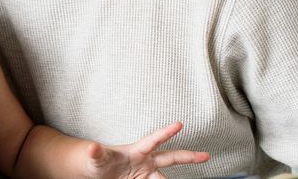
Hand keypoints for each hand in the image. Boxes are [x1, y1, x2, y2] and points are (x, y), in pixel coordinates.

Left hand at [82, 122, 209, 178]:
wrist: (98, 173)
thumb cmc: (98, 161)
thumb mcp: (95, 158)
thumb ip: (96, 153)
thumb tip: (91, 147)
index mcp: (136, 151)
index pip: (153, 140)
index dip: (166, 132)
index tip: (179, 123)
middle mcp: (146, 162)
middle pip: (171, 157)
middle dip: (189, 156)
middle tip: (205, 155)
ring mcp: (148, 174)